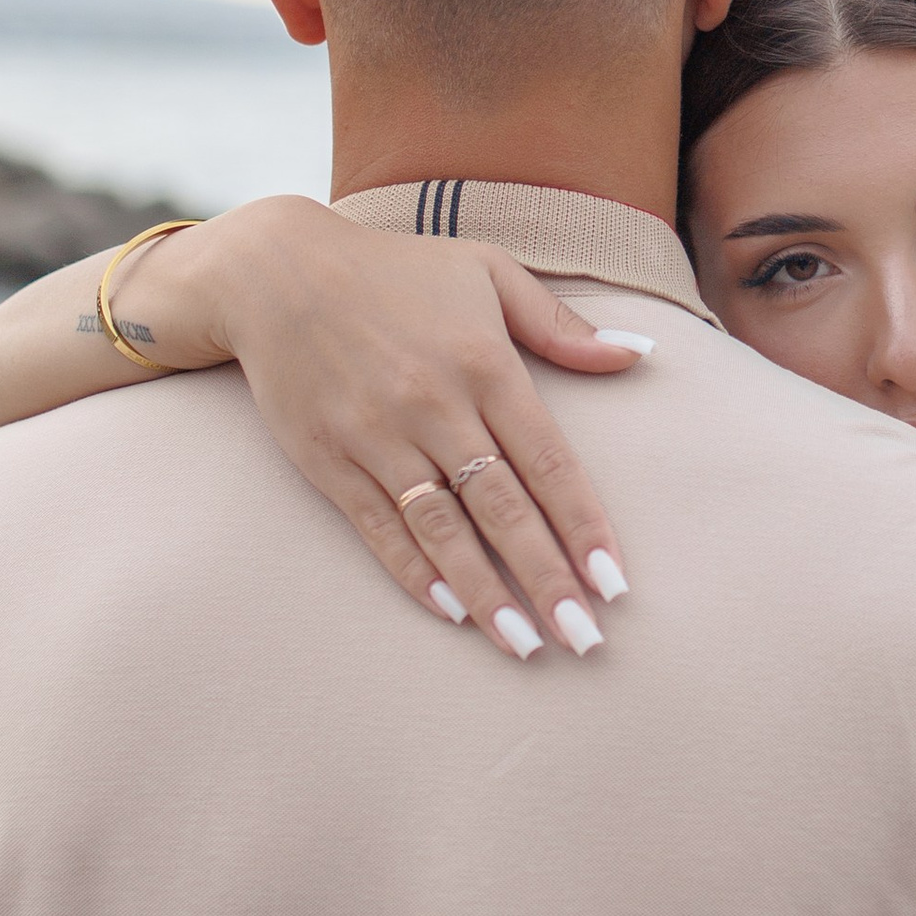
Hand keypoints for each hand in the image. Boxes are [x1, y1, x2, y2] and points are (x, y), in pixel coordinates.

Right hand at [197, 200, 653, 654]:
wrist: (275, 271)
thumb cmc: (396, 270)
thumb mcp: (488, 273)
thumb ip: (561, 324)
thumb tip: (639, 351)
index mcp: (485, 364)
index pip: (549, 462)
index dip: (584, 526)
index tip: (616, 581)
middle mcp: (435, 405)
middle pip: (503, 508)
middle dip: (547, 578)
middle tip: (586, 639)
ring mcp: (379, 437)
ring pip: (443, 529)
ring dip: (487, 592)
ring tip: (526, 645)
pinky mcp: (329, 459)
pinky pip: (379, 527)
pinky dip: (415, 571)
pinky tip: (451, 611)